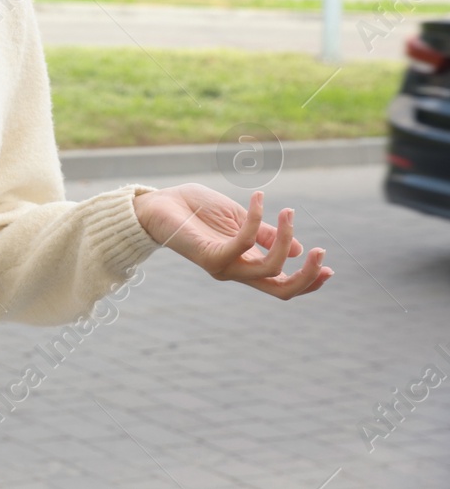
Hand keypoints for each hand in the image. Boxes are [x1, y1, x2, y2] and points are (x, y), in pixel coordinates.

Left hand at [133, 185, 332, 298]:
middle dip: (307, 276)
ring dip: (284, 239)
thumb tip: (297, 249)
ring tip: (287, 212)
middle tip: (321, 251)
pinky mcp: (209, 255)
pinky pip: (244, 242)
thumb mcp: (237, 220)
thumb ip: (264, 235)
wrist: (158, 203)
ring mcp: (222, 266)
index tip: (330, 268)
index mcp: (244, 263)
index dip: (308, 282)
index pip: (281, 284)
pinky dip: (256, 220)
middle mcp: (235, 270)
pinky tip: (258, 199)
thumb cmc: (195, 210)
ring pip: (269, 268)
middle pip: (280, 290)